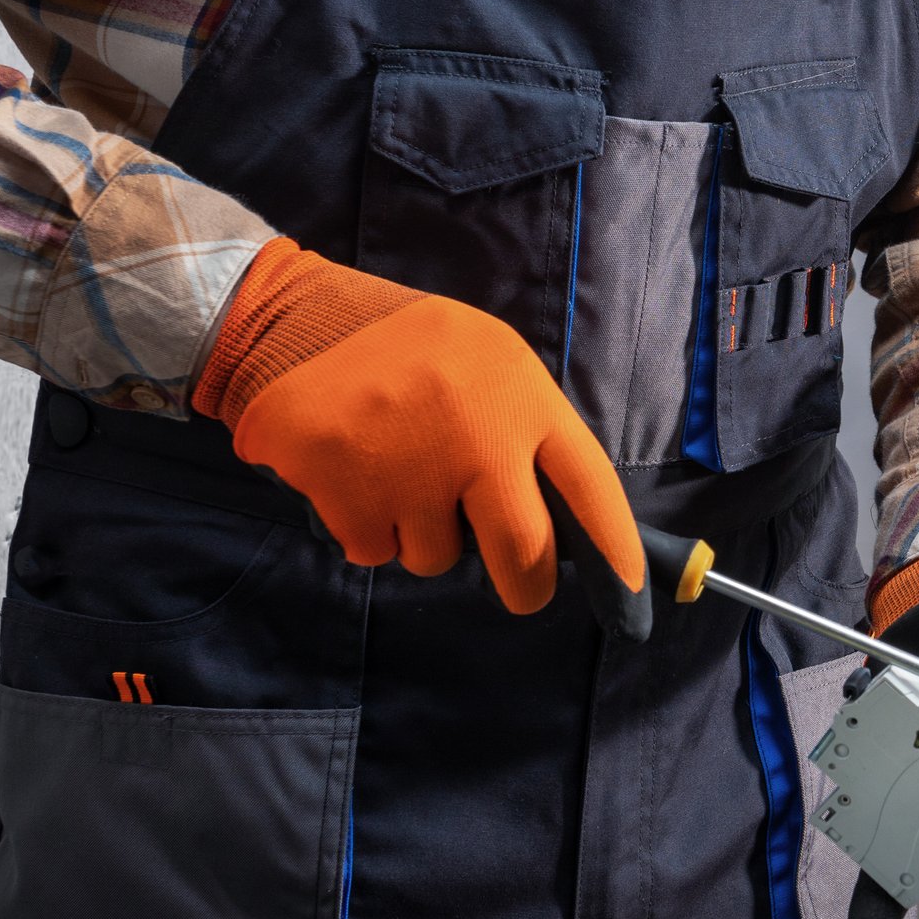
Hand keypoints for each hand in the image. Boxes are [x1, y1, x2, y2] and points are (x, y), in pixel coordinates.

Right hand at [193, 240, 647, 634]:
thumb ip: (524, 434)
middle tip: (518, 588)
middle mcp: (475, 434)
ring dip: (421, 535)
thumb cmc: (406, 350)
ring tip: (395, 471)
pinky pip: (374, 550)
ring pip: (438, 557)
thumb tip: (563, 533)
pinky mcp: (347, 491)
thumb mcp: (486, 363)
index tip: (629, 600)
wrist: (289, 318)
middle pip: (523, 554)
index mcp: (521, 395)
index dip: (615, 552)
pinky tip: (353, 473)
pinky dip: (365, 528)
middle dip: (525, 587)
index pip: (590, 488)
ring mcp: (410, 466)